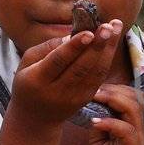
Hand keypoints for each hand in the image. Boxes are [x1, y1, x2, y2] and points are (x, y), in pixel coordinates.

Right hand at [8, 20, 123, 128]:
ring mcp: (73, 97)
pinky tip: (112, 43)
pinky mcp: (85, 99)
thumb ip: (46, 48)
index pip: (58, 61)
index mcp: (37, 80)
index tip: (89, 32)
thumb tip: (71, 36)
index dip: (74, 47)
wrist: (35, 118)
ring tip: (116, 27)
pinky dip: (107, 59)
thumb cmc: (29, 82)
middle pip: (81, 67)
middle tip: (109, 26)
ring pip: (94, 72)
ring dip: (108, 49)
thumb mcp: (26, 63)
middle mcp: (56, 91)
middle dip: (97, 45)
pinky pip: (99, 78)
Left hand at [84, 83, 143, 144]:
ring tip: (96, 98)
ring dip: (113, 100)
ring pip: (134, 109)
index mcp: (129, 126)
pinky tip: (96, 122)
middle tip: (91, 89)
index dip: (112, 88)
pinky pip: (127, 131)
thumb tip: (87, 108)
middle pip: (134, 96)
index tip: (90, 87)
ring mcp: (138, 140)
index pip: (128, 96)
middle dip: (112, 89)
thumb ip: (98, 127)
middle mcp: (137, 130)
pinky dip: (111, 123)